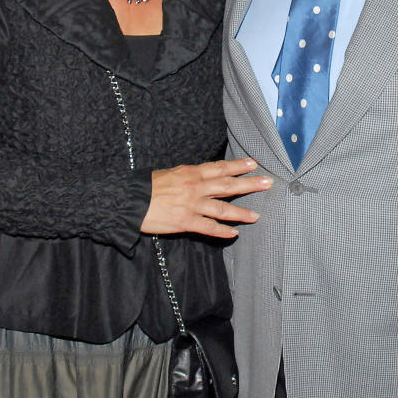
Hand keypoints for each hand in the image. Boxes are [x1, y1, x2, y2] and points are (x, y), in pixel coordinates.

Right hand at [142, 158, 271, 238]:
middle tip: (267, 182)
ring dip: (241, 212)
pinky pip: (209, 227)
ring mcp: (192, 205)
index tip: (253, 163)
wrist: (129, 200)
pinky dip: (222, 231)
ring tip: (256, 215)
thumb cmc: (147, 186)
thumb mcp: (170, 174)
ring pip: (223, 208)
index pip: (219, 168)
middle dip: (249, 183)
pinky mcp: (186, 221)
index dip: (238, 166)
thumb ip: (188, 176)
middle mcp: (195, 187)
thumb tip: (202, 177)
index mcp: (191, 172)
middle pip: (228, 185)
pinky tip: (234, 234)